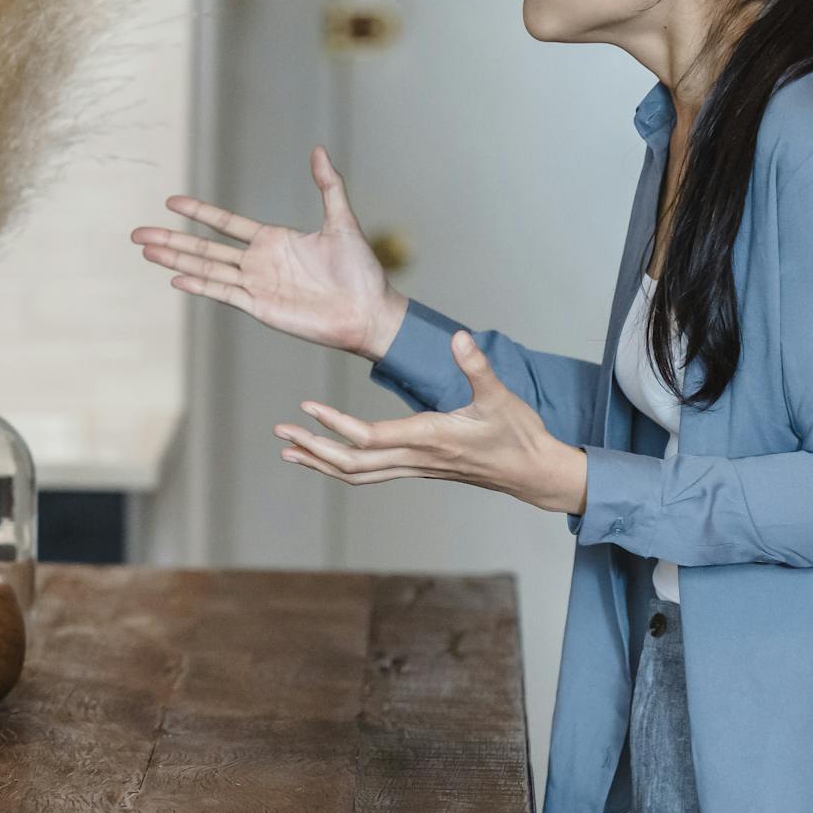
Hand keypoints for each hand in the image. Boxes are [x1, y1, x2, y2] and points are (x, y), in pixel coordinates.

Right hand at [131, 147, 406, 359]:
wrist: (369, 311)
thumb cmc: (360, 270)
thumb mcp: (342, 221)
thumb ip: (328, 185)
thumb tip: (319, 149)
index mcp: (273, 240)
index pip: (225, 223)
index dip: (199, 211)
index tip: (171, 201)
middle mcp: (258, 262)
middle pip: (204, 247)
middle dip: (170, 238)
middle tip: (137, 233)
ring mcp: (256, 286)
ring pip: (205, 269)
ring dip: (174, 260)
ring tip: (146, 251)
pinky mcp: (259, 307)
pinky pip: (223, 294)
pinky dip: (198, 286)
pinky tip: (174, 279)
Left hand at [274, 330, 588, 513]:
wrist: (533, 472)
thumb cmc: (518, 433)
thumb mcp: (500, 396)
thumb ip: (476, 366)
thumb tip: (459, 338)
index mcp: (429, 438)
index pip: (371, 437)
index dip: (336, 425)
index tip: (307, 409)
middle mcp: (416, 458)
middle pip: (352, 462)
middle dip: (313, 448)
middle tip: (280, 434)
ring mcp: (415, 467)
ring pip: (357, 474)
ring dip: (321, 462)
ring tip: (288, 451)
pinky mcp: (417, 468)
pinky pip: (371, 474)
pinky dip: (342, 467)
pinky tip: (325, 458)